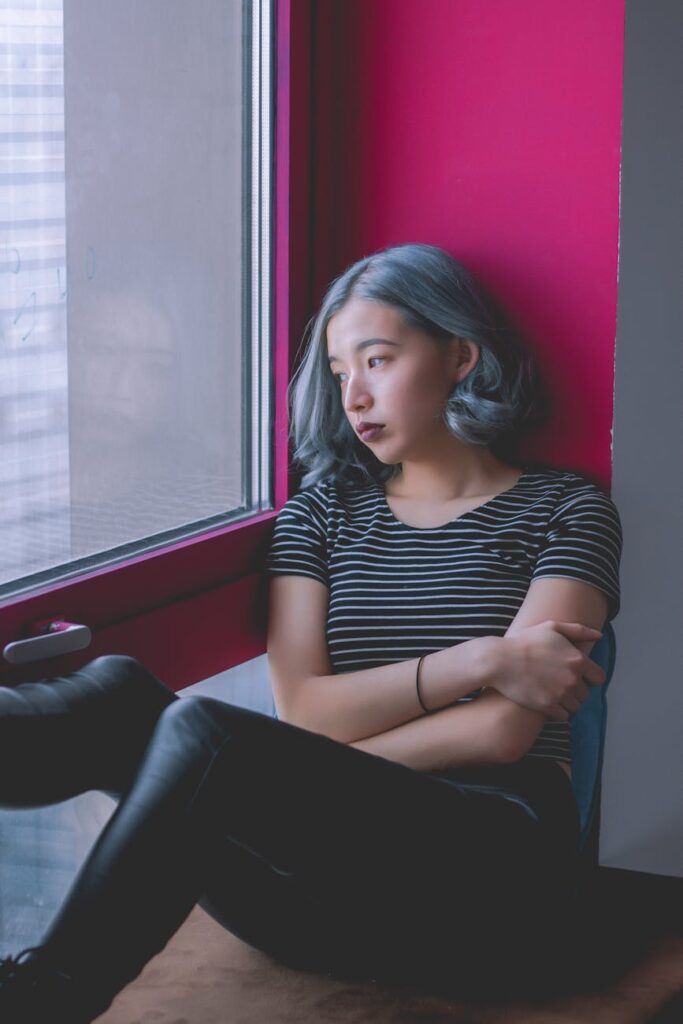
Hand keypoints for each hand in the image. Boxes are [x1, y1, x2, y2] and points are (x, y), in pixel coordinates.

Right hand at [481, 621, 606, 720]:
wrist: (499, 661)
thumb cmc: (524, 642)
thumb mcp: (551, 627)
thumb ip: (578, 630)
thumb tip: (599, 636)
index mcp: (578, 660)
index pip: (599, 678)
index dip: (590, 678)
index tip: (579, 677)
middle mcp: (573, 679)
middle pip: (586, 695)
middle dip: (576, 691)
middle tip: (560, 685)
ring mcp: (561, 694)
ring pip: (575, 707)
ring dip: (567, 703)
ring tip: (553, 695)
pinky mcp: (548, 707)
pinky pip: (563, 716)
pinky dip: (557, 712)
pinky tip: (546, 702)